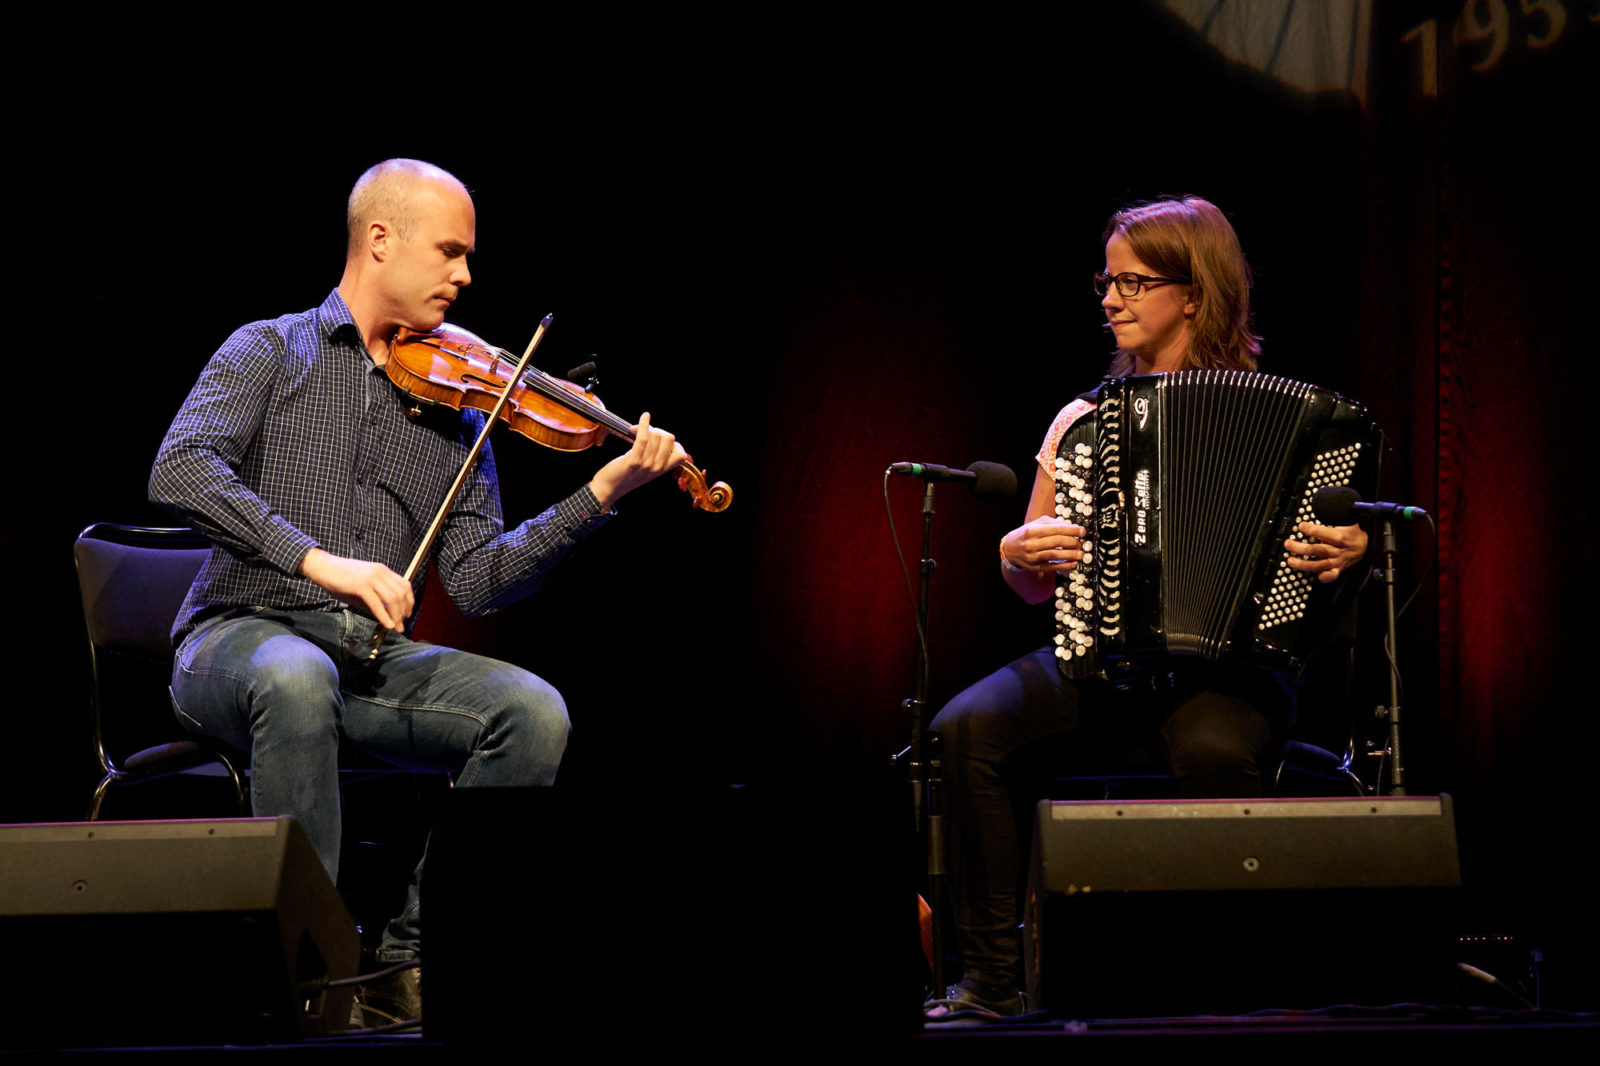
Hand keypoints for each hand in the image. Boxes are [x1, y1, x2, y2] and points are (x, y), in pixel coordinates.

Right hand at [299, 548, 414, 631]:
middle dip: (404, 611)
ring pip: (392, 599)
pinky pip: (376, 603)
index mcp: (382, 571)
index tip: (407, 614)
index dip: (409, 601)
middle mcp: (380, 572)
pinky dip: (384, 616)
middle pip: (401, 593)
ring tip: (396, 627)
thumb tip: (386, 617)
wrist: (322, 567)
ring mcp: (371, 578)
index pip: (405, 585)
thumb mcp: (362, 589)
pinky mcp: (361, 585)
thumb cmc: (340, 578)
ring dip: (396, 616)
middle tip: (402, 625)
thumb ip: (375, 601)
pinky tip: (387, 624)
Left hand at [589, 412, 689, 509]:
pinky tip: (644, 417)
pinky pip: (643, 438)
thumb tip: (658, 433)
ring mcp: (646, 465)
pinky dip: (644, 424)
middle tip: (645, 433)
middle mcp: (657, 468)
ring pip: (655, 436)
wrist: (609, 488)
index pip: (681, 454)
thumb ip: (657, 456)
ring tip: (635, 430)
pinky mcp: (633, 461)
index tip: (659, 441)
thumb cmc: (626, 474)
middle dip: (658, 430)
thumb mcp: (647, 468)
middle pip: (669, 438)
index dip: (672, 443)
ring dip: (646, 427)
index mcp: (662, 470)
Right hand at [1002, 516, 1088, 573]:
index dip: (1071, 530)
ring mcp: (1032, 556)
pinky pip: (1052, 567)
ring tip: (1080, 553)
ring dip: (1070, 555)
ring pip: (1054, 555)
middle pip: (1056, 542)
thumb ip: (1053, 524)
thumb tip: (1073, 527)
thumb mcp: (1036, 524)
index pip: (1055, 529)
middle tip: (1081, 543)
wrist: (1010, 549)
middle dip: (1072, 542)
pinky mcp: (1035, 567)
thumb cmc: (1026, 534)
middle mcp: (1031, 543)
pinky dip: (1064, 566)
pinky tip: (1073, 563)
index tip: (1082, 531)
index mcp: (1032, 530)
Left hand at [1285, 521, 1368, 583]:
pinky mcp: (1338, 569)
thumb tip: (1321, 507)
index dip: (1313, 530)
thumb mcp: (1345, 520)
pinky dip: (1324, 577)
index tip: (1301, 526)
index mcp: (1342, 537)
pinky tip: (1316, 576)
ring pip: (1321, 564)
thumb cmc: (1350, 531)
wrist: (1365, 545)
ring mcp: (1338, 561)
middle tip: (1288, 544)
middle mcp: (1340, 550)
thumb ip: (1333, 516)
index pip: (1327, 534)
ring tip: (1290, 561)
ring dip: (1304, 564)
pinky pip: (1332, 576)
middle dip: (1301, 548)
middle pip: (1320, 550)